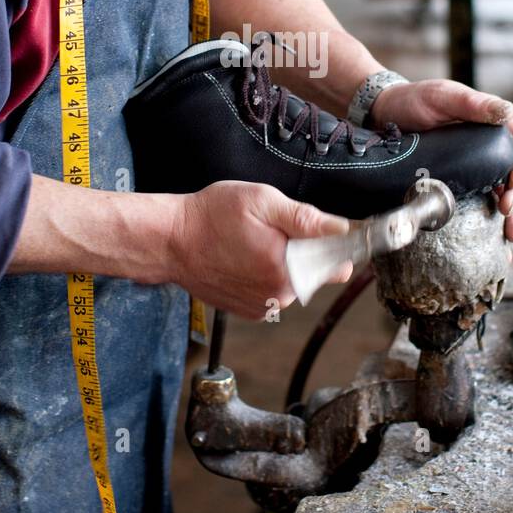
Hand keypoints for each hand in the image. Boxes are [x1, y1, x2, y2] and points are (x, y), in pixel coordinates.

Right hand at [170, 181, 352, 319]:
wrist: (171, 242)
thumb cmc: (210, 217)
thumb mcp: (261, 202)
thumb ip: (305, 218)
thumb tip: (341, 229)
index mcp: (287, 268)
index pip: (336, 266)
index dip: (332, 245)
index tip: (319, 232)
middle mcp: (278, 294)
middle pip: (314, 272)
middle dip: (301, 250)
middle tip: (270, 230)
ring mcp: (263, 305)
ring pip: (292, 281)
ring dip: (281, 263)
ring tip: (251, 243)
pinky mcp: (249, 310)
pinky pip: (273, 292)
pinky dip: (264, 276)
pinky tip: (243, 259)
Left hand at [370, 79, 512, 244]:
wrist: (384, 115)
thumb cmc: (413, 99)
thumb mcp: (444, 97)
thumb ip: (474, 104)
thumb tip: (507, 112)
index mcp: (494, 123)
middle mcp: (490, 145)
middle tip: (509, 213)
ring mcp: (476, 164)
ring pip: (504, 190)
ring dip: (512, 212)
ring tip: (511, 233)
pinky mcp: (460, 179)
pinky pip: (482, 198)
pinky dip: (490, 217)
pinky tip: (496, 233)